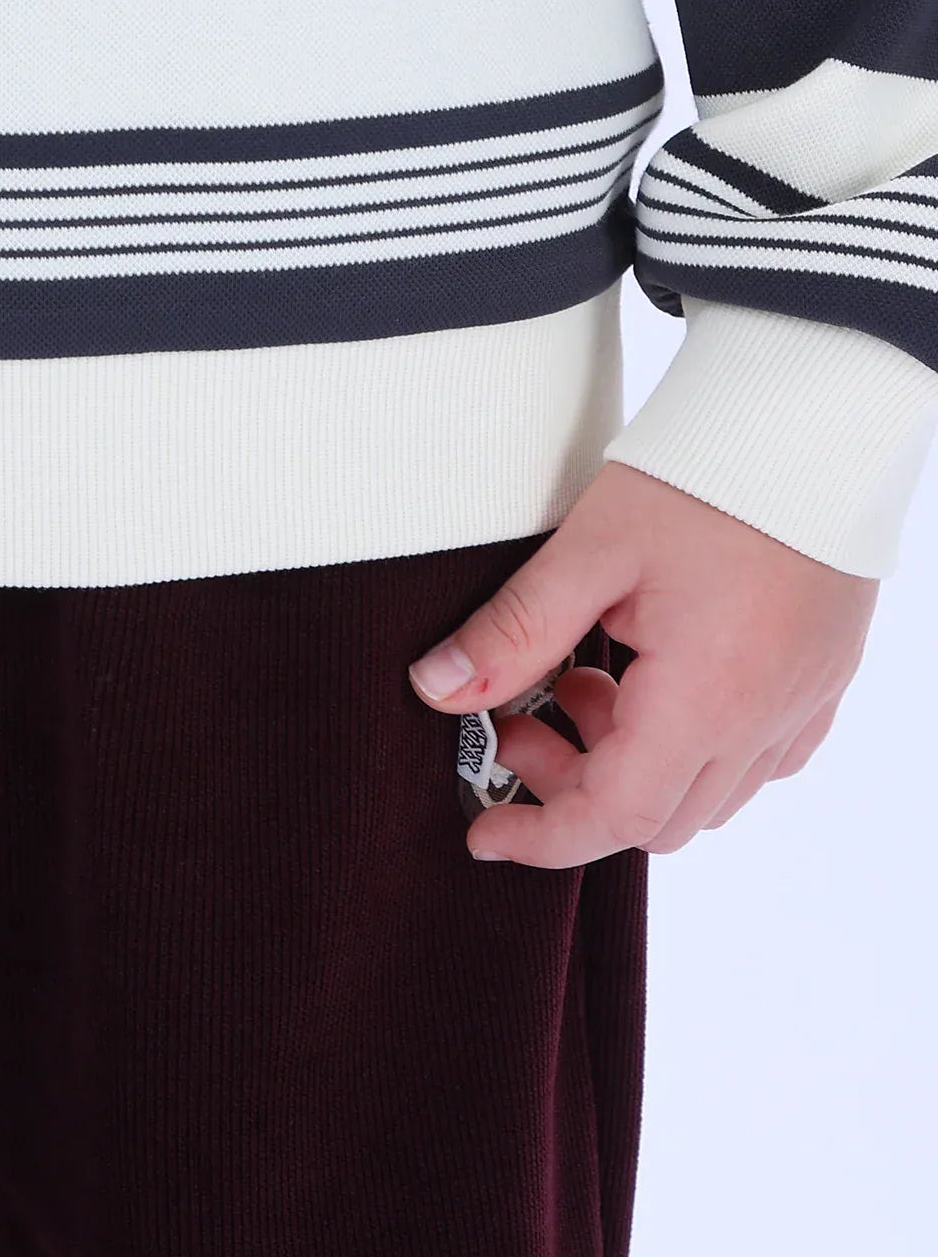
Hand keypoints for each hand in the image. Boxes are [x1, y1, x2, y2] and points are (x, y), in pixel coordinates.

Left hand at [406, 463, 877, 866]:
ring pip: (706, 791)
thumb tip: (436, 692)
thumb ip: (512, 632)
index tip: (483, 833)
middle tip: (516, 722)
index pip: (615, 817)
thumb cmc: (707, 477)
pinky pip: (753, 754)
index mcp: (707, 701)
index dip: (541, 836)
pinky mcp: (820, 676)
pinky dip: (686, 742)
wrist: (815, 421)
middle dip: (571, 787)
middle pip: (658, 815)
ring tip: (575, 677)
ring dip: (628, 761)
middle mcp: (765, 720)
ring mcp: (802, 703)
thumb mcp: (589, 551)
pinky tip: (644, 676)